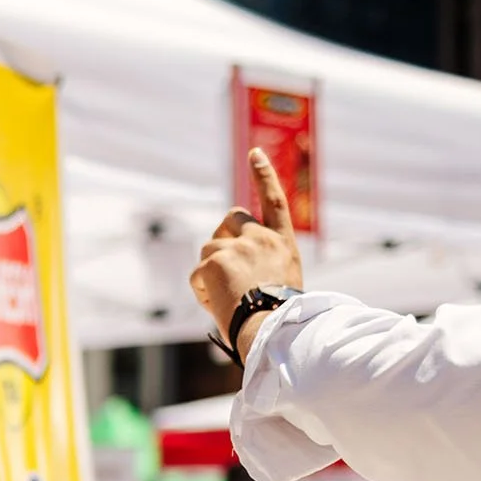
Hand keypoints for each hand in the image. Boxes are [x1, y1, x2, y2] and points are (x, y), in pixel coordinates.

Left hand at [191, 149, 304, 345]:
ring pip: (210, 249)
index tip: (255, 152)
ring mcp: (238, 246)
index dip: (264, 175)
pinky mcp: (216, 259)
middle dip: (223, 236)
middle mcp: (262, 238)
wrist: (272, 327)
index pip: (274, 200)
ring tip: (229, 297)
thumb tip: (236, 274)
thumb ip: (263, 265)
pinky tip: (219, 304)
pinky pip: (198, 274)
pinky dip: (202, 291)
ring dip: (211, 272)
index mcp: (282, 243)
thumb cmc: (278, 316)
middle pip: (231, 218)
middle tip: (225, 266)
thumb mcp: (282, 283)